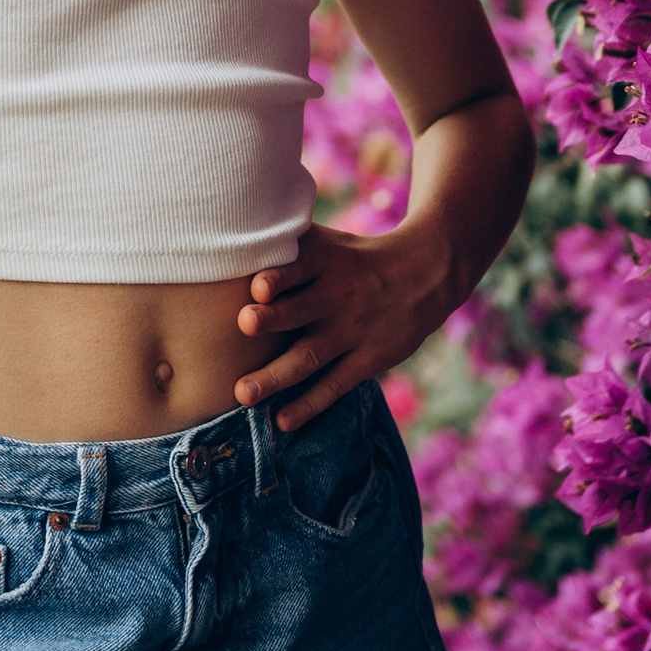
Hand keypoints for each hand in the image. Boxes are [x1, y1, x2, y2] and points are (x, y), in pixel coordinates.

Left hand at [230, 216, 454, 434]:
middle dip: (274, 317)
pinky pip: (335, 385)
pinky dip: (310, 404)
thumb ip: (285, 238)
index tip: (257, 286)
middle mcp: (338, 295)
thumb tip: (227, 229)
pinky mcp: (367, 360)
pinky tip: (282, 420)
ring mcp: (353, 331)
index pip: (300, 266)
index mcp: (325, 261)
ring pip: (311, 356)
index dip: (279, 275)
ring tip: (243, 393)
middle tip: (245, 324)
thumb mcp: (327, 239)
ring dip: (277, 376)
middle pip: (303, 308)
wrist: (424, 275)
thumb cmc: (352, 257)